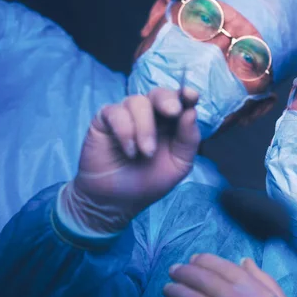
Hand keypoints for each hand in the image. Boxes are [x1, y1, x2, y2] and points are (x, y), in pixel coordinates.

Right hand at [64, 88, 199, 233]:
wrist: (116, 202)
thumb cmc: (148, 182)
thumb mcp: (178, 165)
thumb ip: (188, 140)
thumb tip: (191, 112)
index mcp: (170, 123)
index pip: (180, 102)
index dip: (186, 95)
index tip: (192, 96)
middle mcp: (149, 115)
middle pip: (158, 94)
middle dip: (167, 100)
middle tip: (172, 112)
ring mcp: (126, 115)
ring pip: (137, 102)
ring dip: (146, 128)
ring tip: (146, 153)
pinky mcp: (105, 120)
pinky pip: (116, 113)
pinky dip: (125, 131)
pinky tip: (129, 152)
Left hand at [163, 254, 296, 296]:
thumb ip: (265, 281)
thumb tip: (243, 260)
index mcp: (259, 295)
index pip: (225, 268)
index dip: (205, 260)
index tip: (194, 259)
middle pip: (204, 279)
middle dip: (184, 271)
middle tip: (174, 270)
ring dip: (174, 290)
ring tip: (168, 289)